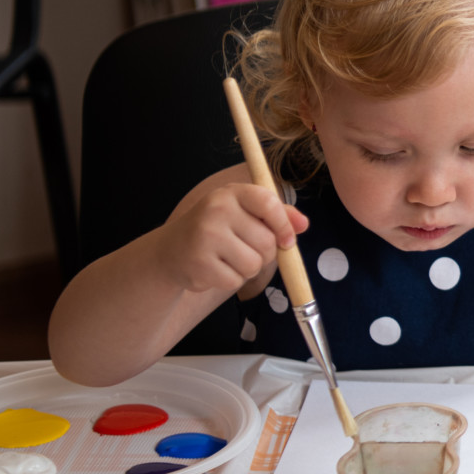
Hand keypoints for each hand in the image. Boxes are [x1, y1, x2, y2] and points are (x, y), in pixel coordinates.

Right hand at [155, 183, 306, 296]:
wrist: (170, 251)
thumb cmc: (216, 230)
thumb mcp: (243, 213)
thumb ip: (276, 214)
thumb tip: (303, 224)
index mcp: (231, 193)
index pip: (268, 203)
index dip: (284, 224)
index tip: (287, 240)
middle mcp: (216, 210)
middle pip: (267, 242)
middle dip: (265, 254)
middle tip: (243, 250)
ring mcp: (205, 236)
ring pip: (254, 264)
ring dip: (247, 268)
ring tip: (227, 259)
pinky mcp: (199, 264)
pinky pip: (235, 281)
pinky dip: (230, 280)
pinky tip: (214, 269)